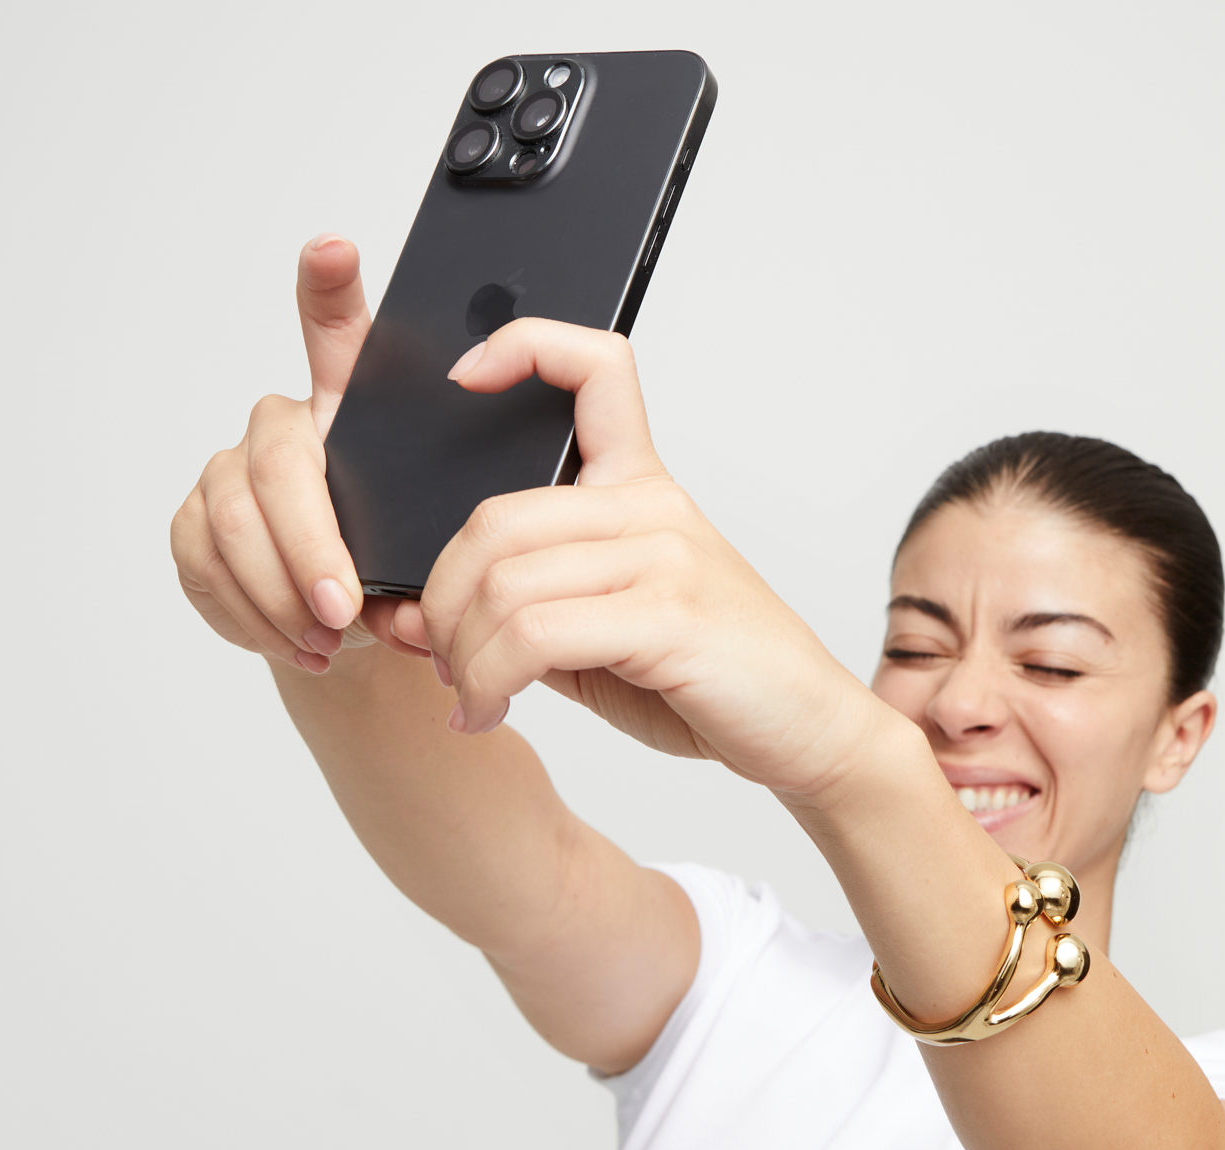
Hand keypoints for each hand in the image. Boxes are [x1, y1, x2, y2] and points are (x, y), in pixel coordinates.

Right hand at [170, 235, 429, 671]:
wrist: (344, 631)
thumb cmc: (393, 571)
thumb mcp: (436, 553)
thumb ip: (433, 554)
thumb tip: (427, 591)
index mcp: (346, 417)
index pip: (333, 331)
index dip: (327, 285)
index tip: (335, 248)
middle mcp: (279, 427)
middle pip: (278, 466)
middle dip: (312, 545)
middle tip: (343, 607)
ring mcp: (227, 473)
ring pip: (235, 524)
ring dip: (281, 595)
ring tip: (327, 639)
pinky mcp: (192, 525)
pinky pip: (207, 566)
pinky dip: (253, 618)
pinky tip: (295, 644)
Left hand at [421, 322, 881, 796]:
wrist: (807, 730)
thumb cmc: (711, 682)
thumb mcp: (604, 639)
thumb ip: (523, 616)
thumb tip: (417, 619)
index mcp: (642, 491)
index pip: (593, 368)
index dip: (521, 345)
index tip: (464, 378)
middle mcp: (653, 510)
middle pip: (496, 519)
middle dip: (440, 599)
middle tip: (438, 657)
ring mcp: (665, 557)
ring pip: (506, 583)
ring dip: (462, 655)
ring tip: (468, 696)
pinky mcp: (668, 617)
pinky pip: (536, 634)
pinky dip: (491, 680)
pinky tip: (489, 710)